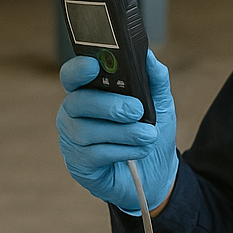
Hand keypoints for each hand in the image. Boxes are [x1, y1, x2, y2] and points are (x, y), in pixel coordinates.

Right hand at [56, 51, 178, 213]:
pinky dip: (121, 151)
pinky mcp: (79, 165)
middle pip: (77, 102)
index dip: (78, 69)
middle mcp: (74, 114)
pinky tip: (139, 151)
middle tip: (137, 110)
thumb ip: (156, 80)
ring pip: (86, 131)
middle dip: (109, 104)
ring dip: (122, 132)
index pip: (72, 75)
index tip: (94, 66)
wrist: (158, 174)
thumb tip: (150, 57)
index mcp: (89, 92)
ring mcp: (73, 140)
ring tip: (147, 135)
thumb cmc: (151, 133)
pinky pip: (94, 154)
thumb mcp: (160, 105)